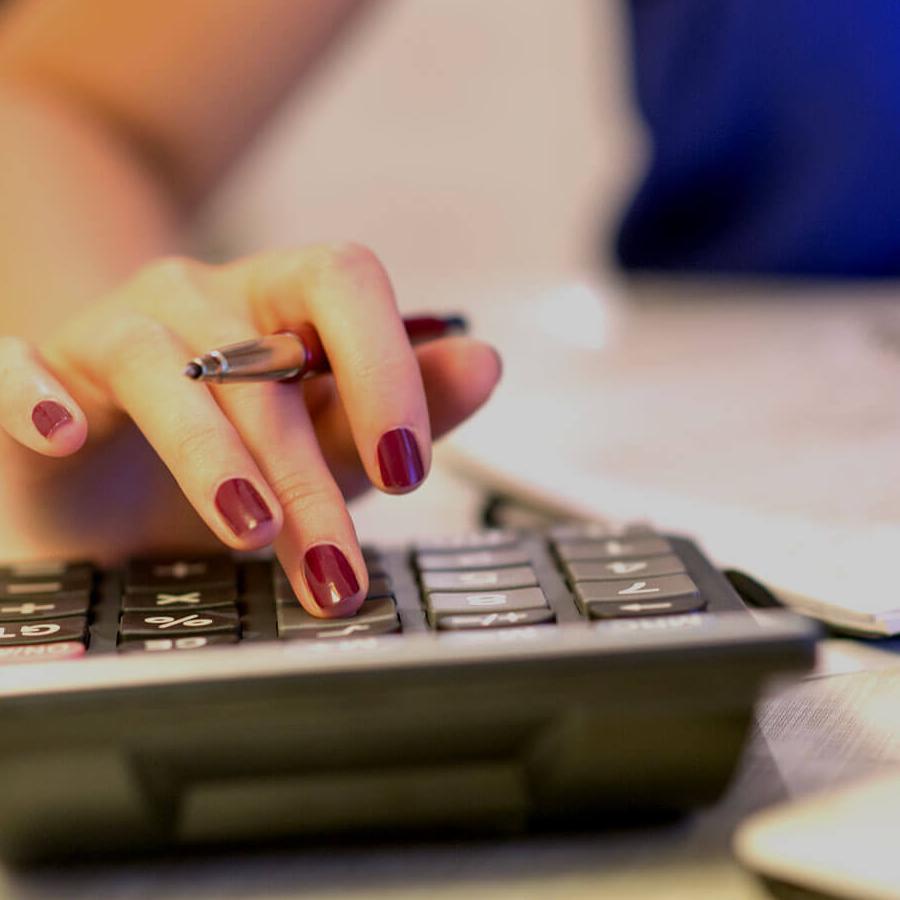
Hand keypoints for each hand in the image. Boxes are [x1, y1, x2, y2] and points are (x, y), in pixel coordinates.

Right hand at [0, 244, 500, 616]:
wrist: (110, 479)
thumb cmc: (232, 460)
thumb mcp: (330, 439)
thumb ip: (403, 407)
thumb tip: (485, 362)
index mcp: (277, 303)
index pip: (344, 282)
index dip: (385, 366)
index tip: (410, 469)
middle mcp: (198, 303)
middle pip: (264, 358)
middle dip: (308, 472)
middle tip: (334, 567)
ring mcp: (110, 333)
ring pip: (165, 368)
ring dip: (213, 456)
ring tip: (250, 531)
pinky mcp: (36, 378)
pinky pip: (20, 369)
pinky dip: (37, 396)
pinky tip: (63, 434)